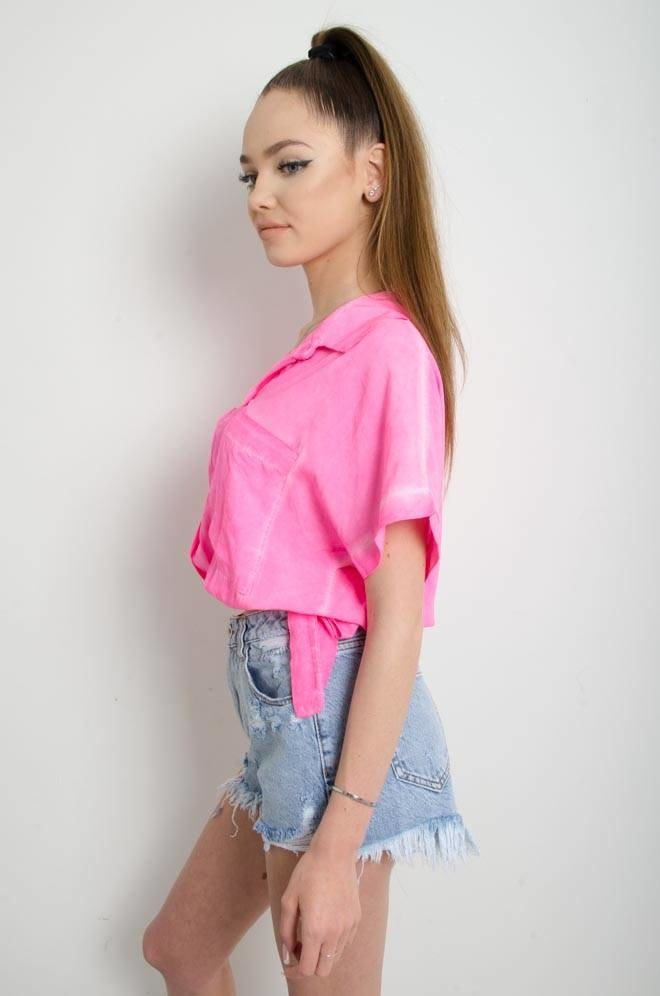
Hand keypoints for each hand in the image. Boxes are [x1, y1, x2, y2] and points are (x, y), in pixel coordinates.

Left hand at [279, 845, 362, 980]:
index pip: (307, 969)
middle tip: (300, 948)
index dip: (295, 970)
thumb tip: (287, 954)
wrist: (334, 853)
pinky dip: (334, 943)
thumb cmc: (310, 872)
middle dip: (310, 965)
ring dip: (322, 954)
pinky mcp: (356, 920)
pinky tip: (325, 925)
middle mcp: (335, 933)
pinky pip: (345, 943)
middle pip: (324, 970)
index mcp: (315, 929)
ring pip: (335, 958)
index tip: (289, 963)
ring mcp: (348, 927)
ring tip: (312, 934)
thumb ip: (286, 930)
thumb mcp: (288, 899)